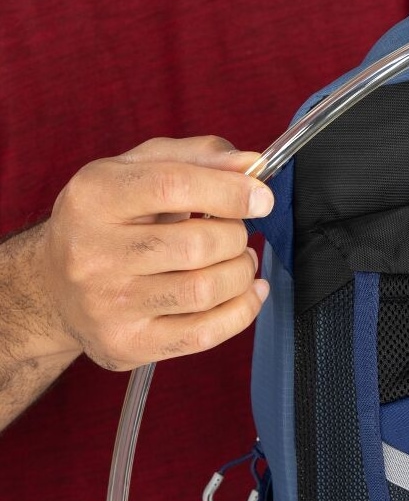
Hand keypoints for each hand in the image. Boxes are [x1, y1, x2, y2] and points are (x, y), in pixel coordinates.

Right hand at [37, 136, 272, 370]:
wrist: (53, 286)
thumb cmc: (110, 220)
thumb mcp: (139, 170)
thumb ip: (198, 157)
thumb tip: (254, 165)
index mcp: (94, 197)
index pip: (172, 186)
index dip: (230, 191)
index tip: (262, 198)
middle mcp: (92, 252)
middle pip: (197, 244)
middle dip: (235, 236)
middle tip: (236, 233)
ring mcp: (107, 304)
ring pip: (205, 291)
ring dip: (242, 273)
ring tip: (239, 260)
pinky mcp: (126, 343)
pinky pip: (204, 334)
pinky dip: (243, 311)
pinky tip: (249, 293)